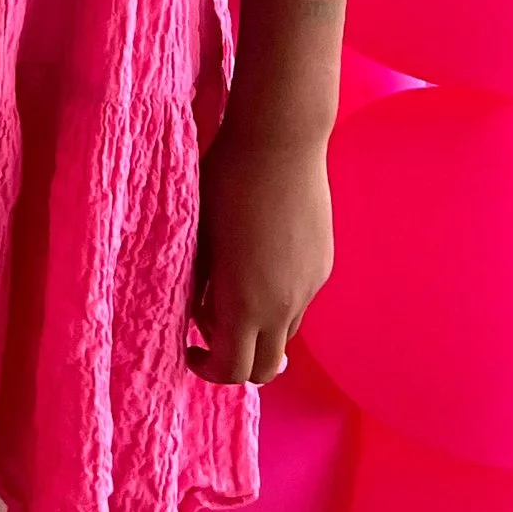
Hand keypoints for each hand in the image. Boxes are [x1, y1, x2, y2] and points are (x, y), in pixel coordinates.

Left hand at [189, 124, 333, 383]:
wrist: (280, 141)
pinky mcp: (323, 267)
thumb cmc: (224, 180)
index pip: (231, 369)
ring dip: (258, 332)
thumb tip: (198, 311)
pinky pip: (299, 303)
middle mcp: (282, 306)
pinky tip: (259, 265)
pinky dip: (277, 303)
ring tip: (232, 294)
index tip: (190, 348)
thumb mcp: (198, 234)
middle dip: (236, 363)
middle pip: (265, 369)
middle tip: (210, 333)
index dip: (207, 369)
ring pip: (283, 336)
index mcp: (243, 301)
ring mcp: (308, 288)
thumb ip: (198, 282)